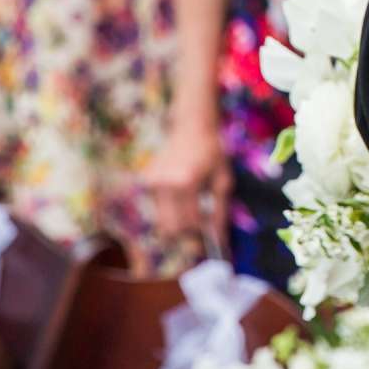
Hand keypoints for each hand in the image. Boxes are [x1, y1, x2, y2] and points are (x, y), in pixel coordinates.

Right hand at [143, 111, 230, 248]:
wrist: (191, 127)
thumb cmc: (212, 152)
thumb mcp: (223, 180)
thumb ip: (220, 211)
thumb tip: (219, 238)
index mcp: (186, 183)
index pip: (190, 223)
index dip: (200, 235)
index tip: (209, 242)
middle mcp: (165, 184)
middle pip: (170, 228)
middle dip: (185, 236)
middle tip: (199, 234)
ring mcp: (152, 183)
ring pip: (160, 220)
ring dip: (176, 224)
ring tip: (191, 211)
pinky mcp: (146, 181)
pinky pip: (156, 207)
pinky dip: (168, 210)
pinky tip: (179, 195)